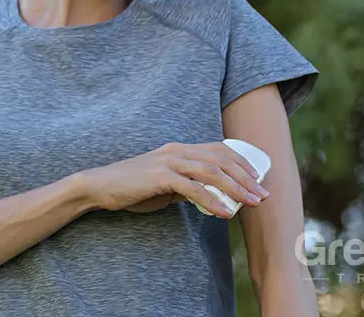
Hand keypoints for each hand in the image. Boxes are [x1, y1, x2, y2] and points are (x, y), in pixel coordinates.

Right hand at [75, 142, 269, 217]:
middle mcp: (177, 151)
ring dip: (236, 189)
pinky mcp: (160, 176)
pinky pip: (193, 189)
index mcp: (179, 149)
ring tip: (251, 203)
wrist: (100, 186)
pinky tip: (224, 213)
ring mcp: (169, 161)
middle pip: (221, 160)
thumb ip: (185, 186)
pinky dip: (212, 200)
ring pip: (212, 172)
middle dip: (246, 178)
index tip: (258, 180)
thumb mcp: (164, 185)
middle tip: (262, 195)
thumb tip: (207, 196)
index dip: (242, 163)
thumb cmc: (131, 187)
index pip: (218, 150)